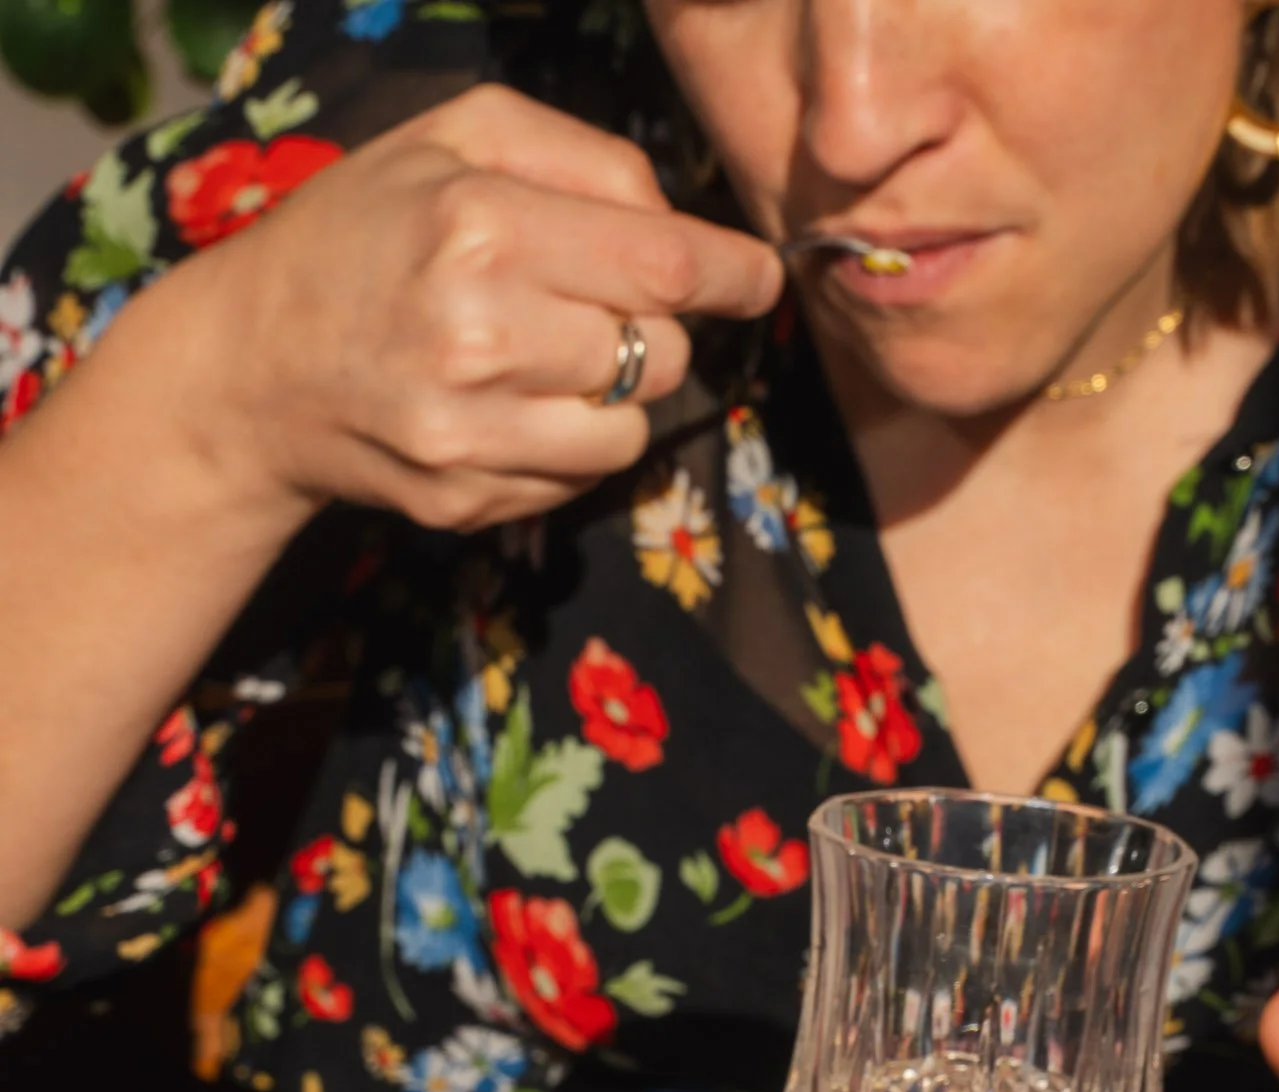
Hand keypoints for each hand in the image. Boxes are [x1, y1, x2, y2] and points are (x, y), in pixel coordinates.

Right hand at [175, 84, 782, 532]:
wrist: (252, 364)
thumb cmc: (364, 232)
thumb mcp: (454, 138)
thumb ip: (585, 159)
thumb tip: (685, 222)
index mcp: (479, 224)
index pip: (665, 263)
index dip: (733, 274)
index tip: (758, 278)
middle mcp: (477, 333)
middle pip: (660, 352)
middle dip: (652, 330)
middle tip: (593, 309)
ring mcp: (469, 431)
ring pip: (631, 431)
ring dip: (614, 397)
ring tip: (545, 360)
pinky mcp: (464, 499)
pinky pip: (579, 482)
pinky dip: (567, 447)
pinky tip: (508, 410)